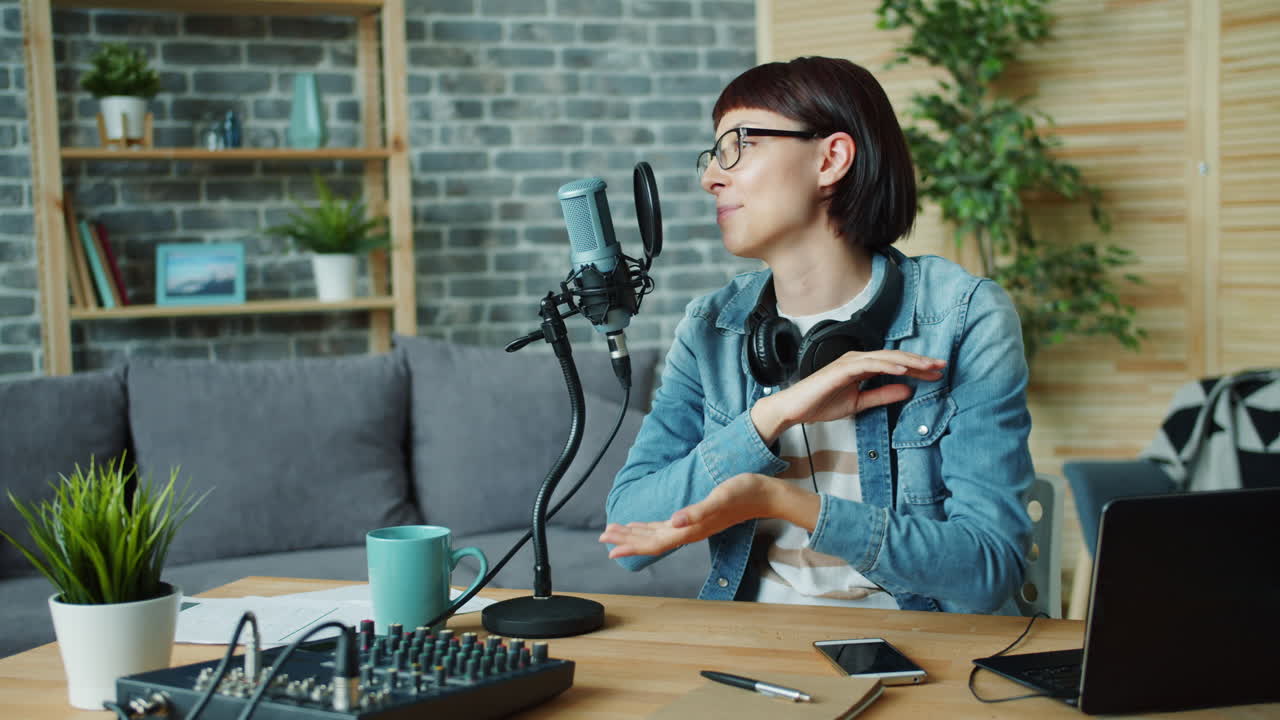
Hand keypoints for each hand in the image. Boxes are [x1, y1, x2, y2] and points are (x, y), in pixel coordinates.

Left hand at [598, 473, 818, 557]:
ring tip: (616, 533)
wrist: (765, 495)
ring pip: (658, 535)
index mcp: (690, 529)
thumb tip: (673, 523)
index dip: (631, 544)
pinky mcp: (698, 518)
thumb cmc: (744, 493)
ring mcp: (694, 526)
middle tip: (603, 539)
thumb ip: (696, 513)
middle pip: (651, 540)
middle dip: (626, 539)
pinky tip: (645, 526)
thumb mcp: (719, 498)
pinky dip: (651, 528)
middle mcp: (689, 531)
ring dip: (636, 534)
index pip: (654, 541)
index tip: (610, 547)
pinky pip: (668, 528)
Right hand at [752, 350, 944, 443]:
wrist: (795, 409)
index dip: (917, 368)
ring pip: (886, 358)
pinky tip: (904, 371)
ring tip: (928, 367)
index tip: (937, 373)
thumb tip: (908, 390)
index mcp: (861, 367)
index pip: (895, 365)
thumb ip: (883, 395)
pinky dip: (888, 366)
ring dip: (909, 362)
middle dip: (919, 362)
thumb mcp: (859, 403)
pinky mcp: (842, 368)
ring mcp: (849, 362)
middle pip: (895, 358)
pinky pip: (869, 364)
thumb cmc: (821, 404)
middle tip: (941, 366)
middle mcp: (857, 360)